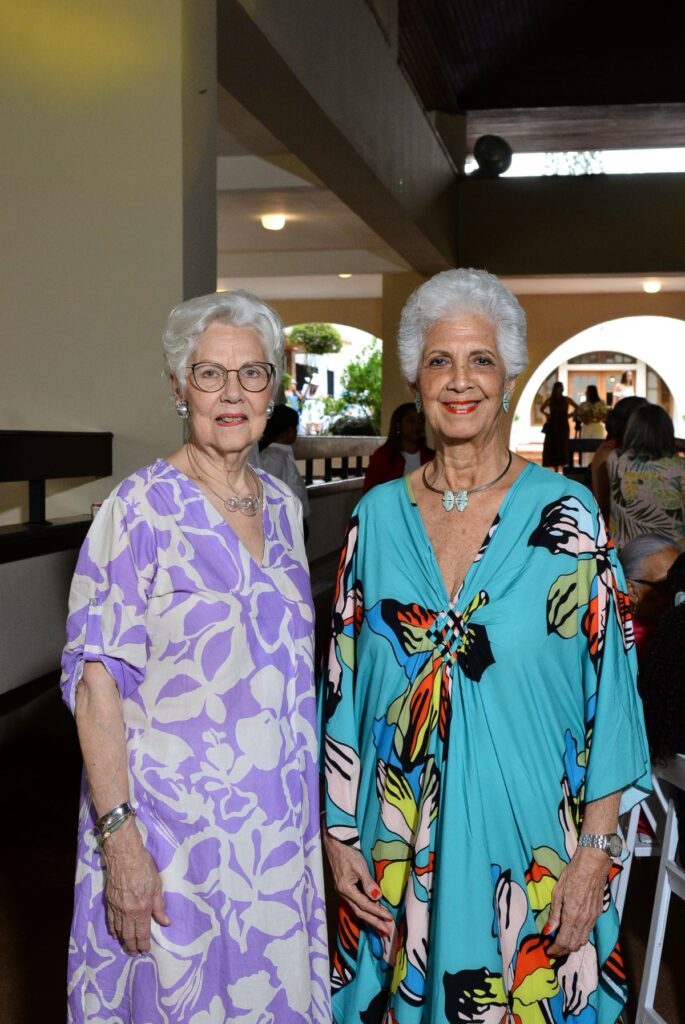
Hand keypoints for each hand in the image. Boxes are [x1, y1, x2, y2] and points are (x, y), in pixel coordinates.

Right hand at [101, 817, 169, 954]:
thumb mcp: (156, 885)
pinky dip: (113, 930)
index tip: (145, 951)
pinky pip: (110, 922)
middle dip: (132, 946)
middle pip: (129, 936)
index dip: (144, 944)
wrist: (124, 855)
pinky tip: (115, 934)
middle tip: (135, 953)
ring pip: (118, 931)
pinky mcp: (109, 902)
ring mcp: (116, 908)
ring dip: (123, 941)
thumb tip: (165, 922)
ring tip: (127, 947)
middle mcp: (127, 912)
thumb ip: (159, 906)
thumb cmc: (143, 867)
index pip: (142, 933)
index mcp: (141, 909)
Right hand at [323, 828, 393, 934]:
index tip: (390, 918)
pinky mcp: (344, 889)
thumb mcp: (360, 866)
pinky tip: (371, 914)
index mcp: (346, 888)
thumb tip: (377, 897)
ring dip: (370, 918)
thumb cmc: (348, 852)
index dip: (378, 912)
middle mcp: (342, 893)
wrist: (335, 843)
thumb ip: (368, 882)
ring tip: (381, 926)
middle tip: (386, 931)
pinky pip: (355, 904)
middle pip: (360, 912)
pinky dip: (364, 911)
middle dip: (374, 922)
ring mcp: (342, 892)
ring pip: (357, 910)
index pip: (365, 905)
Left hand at [546, 847, 610, 956]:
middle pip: (574, 945)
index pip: (563, 941)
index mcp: (572, 916)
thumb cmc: (573, 874)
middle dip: (563, 951)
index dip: (555, 949)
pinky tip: (573, 933)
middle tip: (553, 950)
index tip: (547, 951)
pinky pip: (588, 932)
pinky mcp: (598, 913)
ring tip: (561, 944)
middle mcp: (584, 921)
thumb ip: (554, 914)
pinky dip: (580, 937)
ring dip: (572, 946)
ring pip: (583, 941)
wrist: (593, 865)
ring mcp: (593, 918)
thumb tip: (548, 931)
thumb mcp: (558, 892)